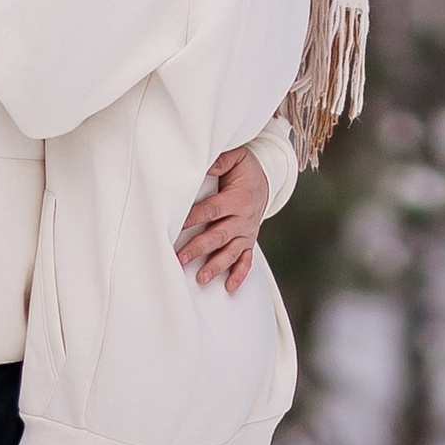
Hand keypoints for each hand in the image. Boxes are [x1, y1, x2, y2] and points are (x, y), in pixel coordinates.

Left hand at [176, 144, 266, 294]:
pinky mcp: (249, 241)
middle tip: (181, 258)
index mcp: (239, 198)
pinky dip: (239, 274)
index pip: (213, 209)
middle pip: (219, 235)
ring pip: (231, 252)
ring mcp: (247, 232)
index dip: (195, 217)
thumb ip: (220, 161)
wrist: (266, 181)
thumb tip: (204, 165)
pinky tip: (229, 287)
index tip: (177, 225)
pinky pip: (246, 260)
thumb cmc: (245, 169)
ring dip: (216, 266)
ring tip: (201, 278)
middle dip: (199, 248)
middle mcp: (244, 219)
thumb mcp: (236, 157)